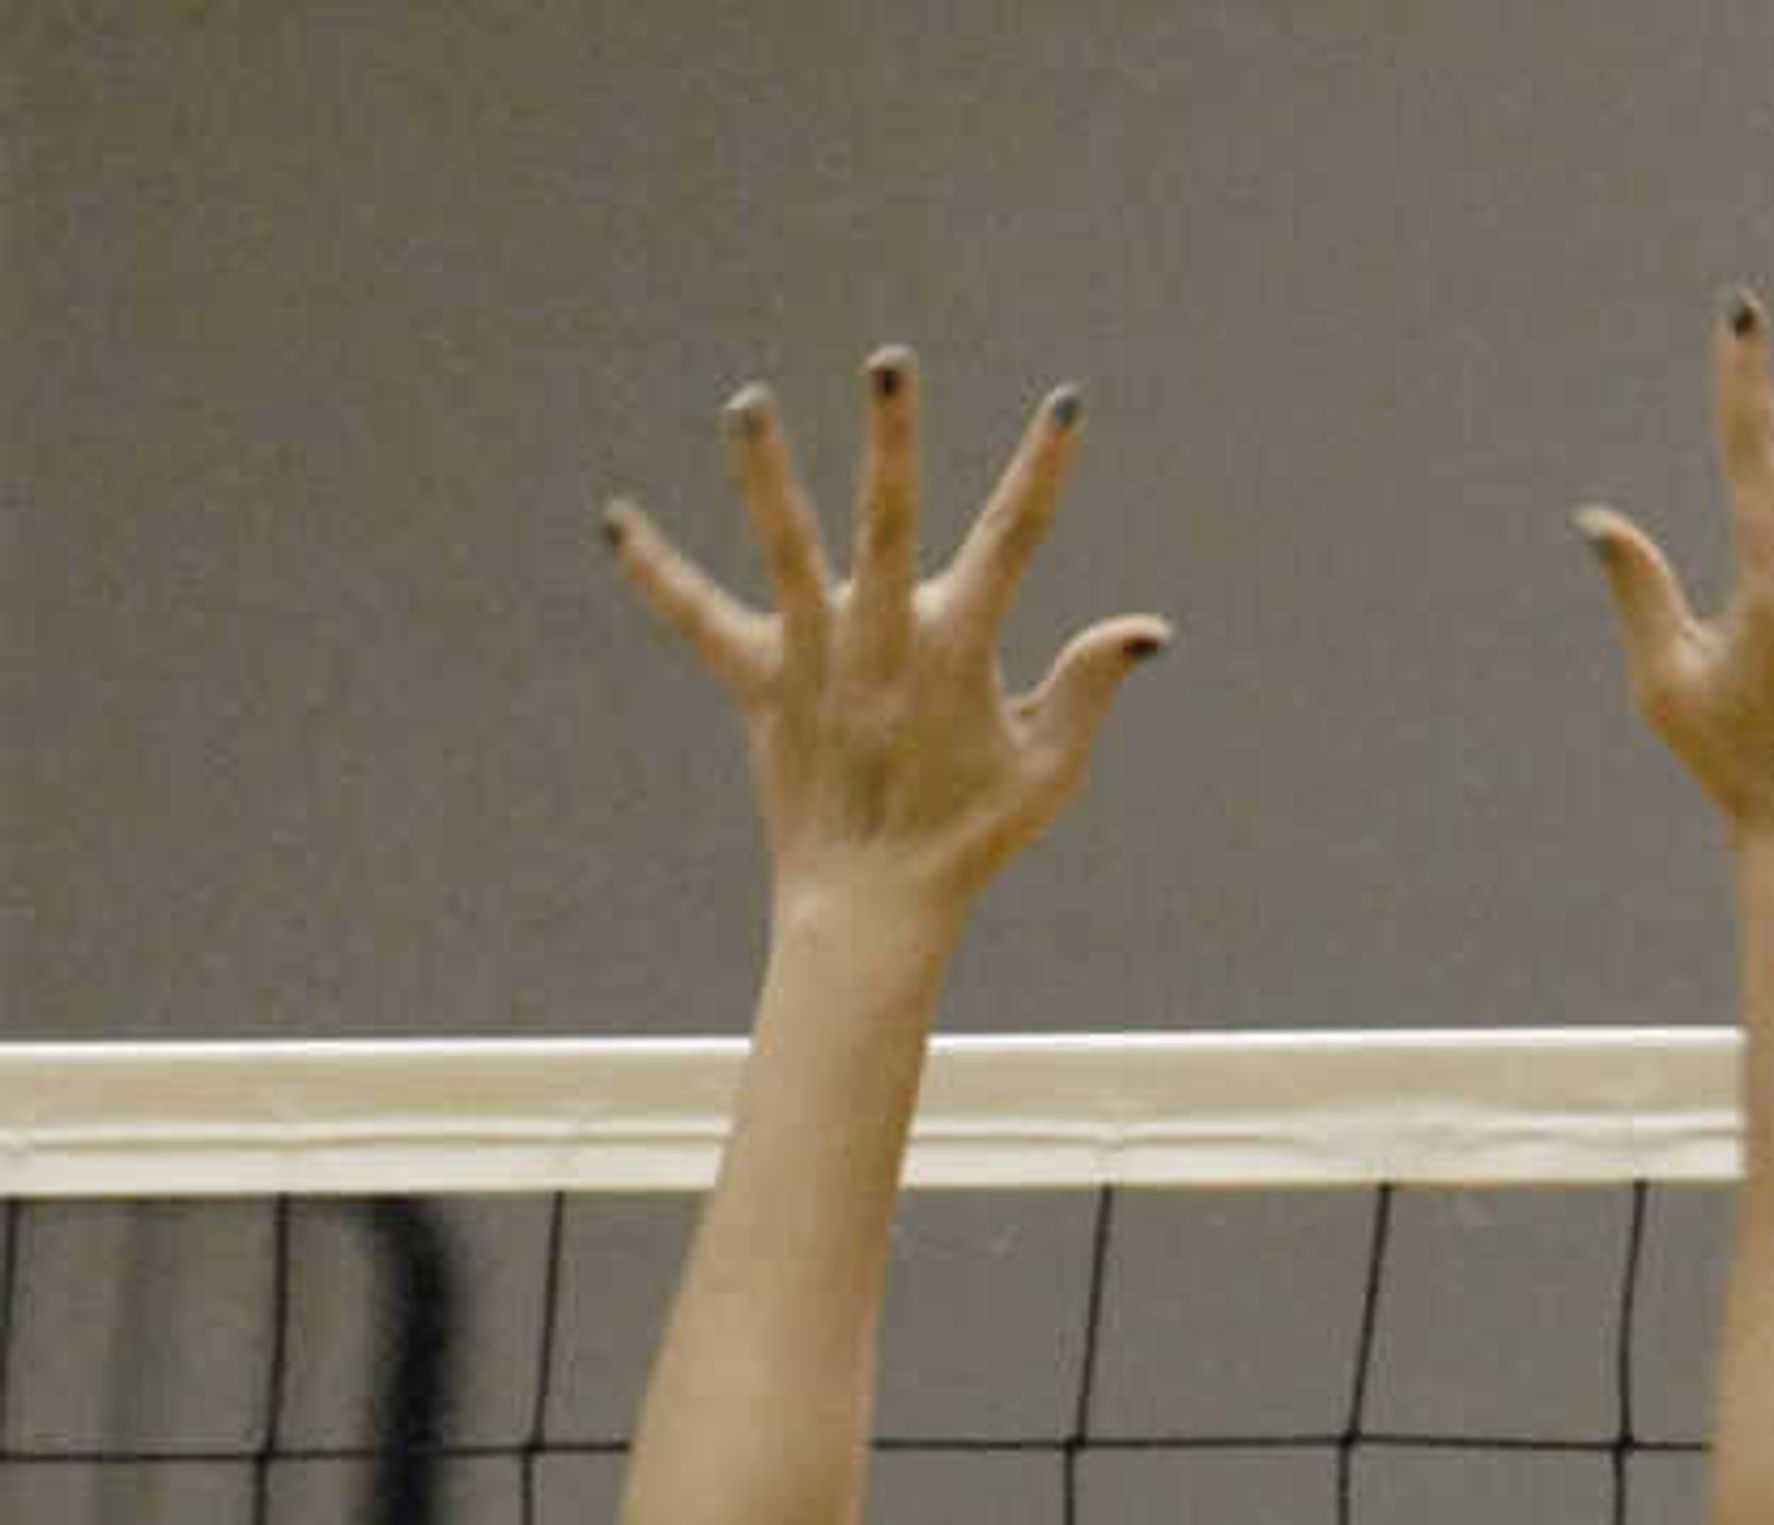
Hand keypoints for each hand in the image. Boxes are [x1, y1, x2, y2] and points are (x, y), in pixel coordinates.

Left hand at [605, 350, 1164, 921]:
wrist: (871, 906)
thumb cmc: (967, 838)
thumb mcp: (1047, 770)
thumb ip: (1090, 686)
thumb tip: (1150, 629)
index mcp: (960, 656)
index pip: (1013, 546)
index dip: (1042, 473)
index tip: (1064, 406)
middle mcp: (884, 644)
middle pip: (890, 524)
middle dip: (893, 441)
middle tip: (889, 361)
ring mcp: (816, 661)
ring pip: (789, 551)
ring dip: (767, 476)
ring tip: (747, 401)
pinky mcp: (759, 686)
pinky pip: (699, 620)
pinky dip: (658, 573)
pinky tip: (616, 520)